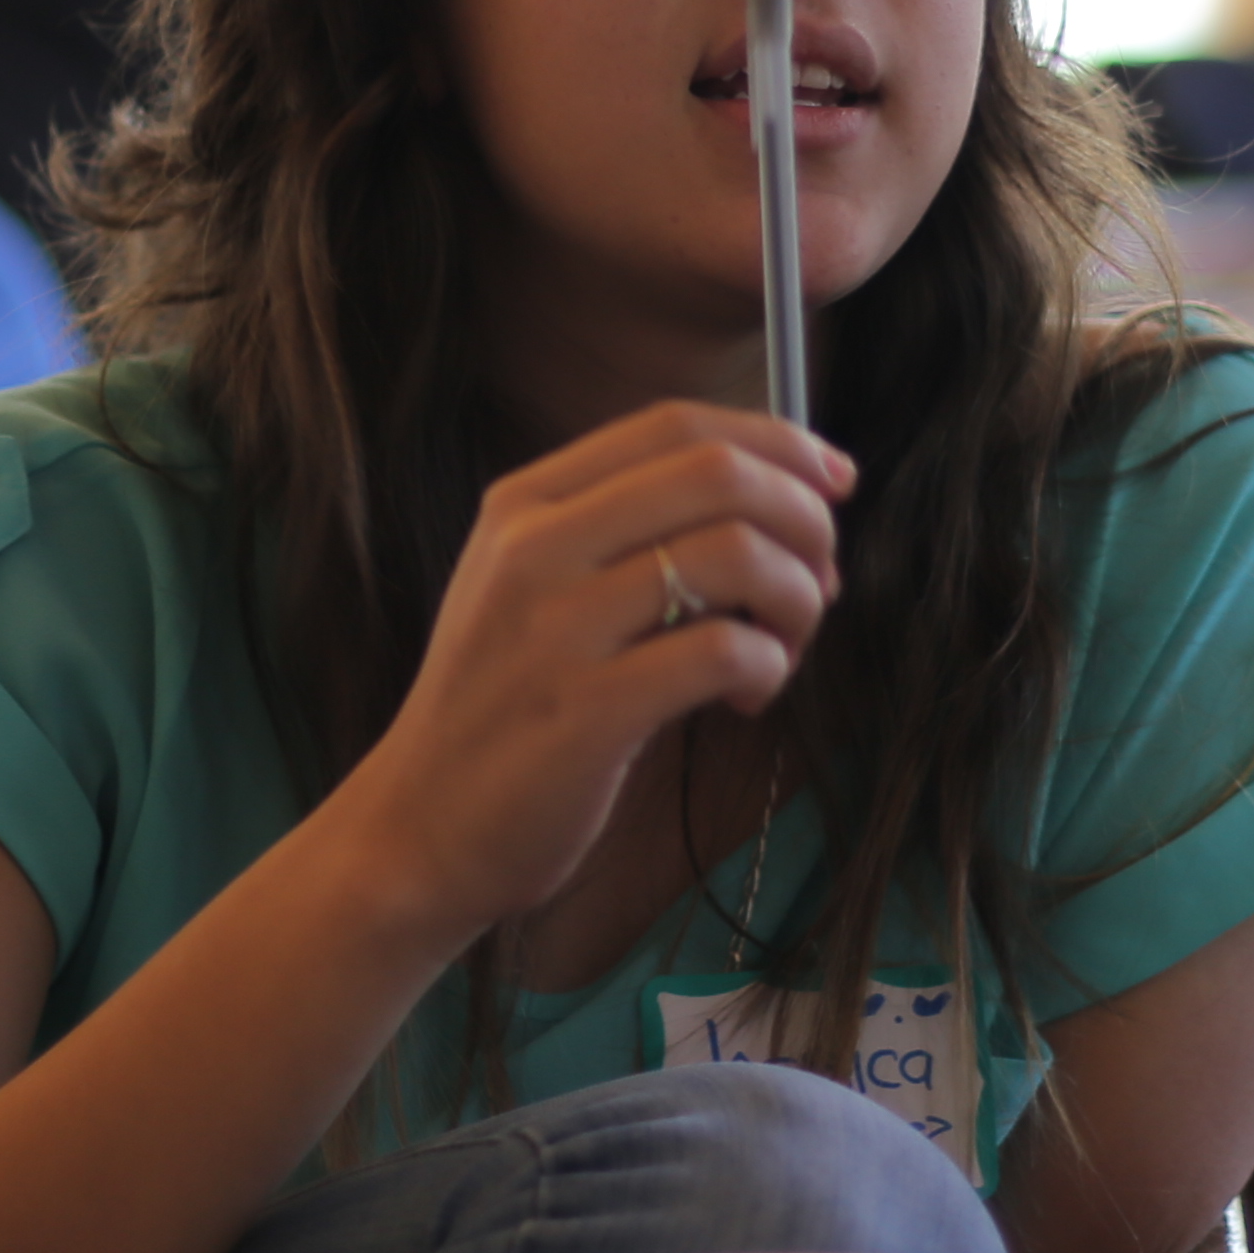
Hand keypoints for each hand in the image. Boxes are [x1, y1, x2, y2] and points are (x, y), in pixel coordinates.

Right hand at [314, 403, 850, 949]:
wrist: (419, 827)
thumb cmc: (504, 708)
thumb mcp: (533, 590)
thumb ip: (628, 538)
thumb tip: (780, 510)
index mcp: (525, 504)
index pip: (675, 425)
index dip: (778, 442)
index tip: (834, 481)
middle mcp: (534, 548)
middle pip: (717, 474)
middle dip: (804, 517)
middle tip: (820, 578)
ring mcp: (555, 628)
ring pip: (734, 553)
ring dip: (796, 596)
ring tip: (784, 646)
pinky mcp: (585, 711)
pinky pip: (722, 650)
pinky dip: (768, 666)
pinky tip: (750, 697)